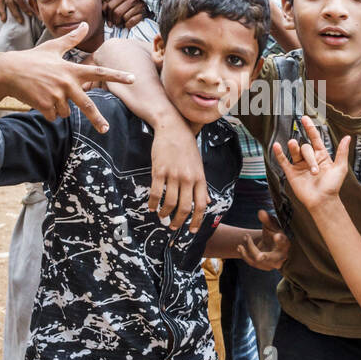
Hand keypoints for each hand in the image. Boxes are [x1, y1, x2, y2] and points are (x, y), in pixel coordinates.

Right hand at [0, 22, 133, 130]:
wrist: (7, 72)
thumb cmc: (32, 58)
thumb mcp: (53, 47)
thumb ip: (72, 38)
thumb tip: (85, 24)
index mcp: (71, 69)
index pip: (99, 72)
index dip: (117, 76)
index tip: (133, 79)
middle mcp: (66, 83)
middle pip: (86, 105)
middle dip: (96, 119)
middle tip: (105, 129)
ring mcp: (55, 95)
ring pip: (66, 112)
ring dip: (60, 108)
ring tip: (46, 93)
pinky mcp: (45, 106)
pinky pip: (53, 117)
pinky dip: (48, 112)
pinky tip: (39, 100)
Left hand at [105, 0, 148, 28]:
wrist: (147, 4)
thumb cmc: (131, 5)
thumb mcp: (121, 0)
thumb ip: (110, 2)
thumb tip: (103, 7)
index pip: (110, 6)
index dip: (108, 16)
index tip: (109, 22)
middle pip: (117, 12)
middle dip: (114, 21)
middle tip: (115, 24)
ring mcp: (138, 6)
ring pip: (124, 17)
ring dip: (122, 23)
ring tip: (122, 23)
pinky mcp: (142, 13)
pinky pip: (131, 22)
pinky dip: (128, 25)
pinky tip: (127, 24)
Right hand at [149, 117, 208, 231]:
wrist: (173, 128)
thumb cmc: (187, 148)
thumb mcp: (199, 166)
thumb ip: (202, 185)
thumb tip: (208, 202)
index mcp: (200, 178)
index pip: (202, 205)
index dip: (197, 220)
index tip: (192, 230)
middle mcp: (188, 178)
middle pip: (186, 207)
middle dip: (179, 221)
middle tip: (172, 226)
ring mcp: (174, 174)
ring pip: (170, 202)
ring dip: (165, 213)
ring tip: (161, 216)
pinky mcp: (159, 170)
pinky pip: (157, 193)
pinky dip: (153, 203)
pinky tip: (152, 207)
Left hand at [237, 209, 289, 270]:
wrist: (272, 245)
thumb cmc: (273, 233)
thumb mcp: (271, 226)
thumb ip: (267, 219)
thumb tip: (261, 212)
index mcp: (285, 243)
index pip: (283, 241)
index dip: (280, 239)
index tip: (277, 236)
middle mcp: (280, 255)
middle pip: (272, 258)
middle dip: (265, 258)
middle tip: (259, 257)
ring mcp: (272, 263)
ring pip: (258, 261)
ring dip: (248, 250)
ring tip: (244, 237)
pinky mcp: (264, 267)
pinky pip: (253, 263)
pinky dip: (245, 255)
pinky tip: (239, 248)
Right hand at [271, 116, 350, 211]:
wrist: (322, 202)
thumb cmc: (332, 186)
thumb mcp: (340, 168)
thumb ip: (342, 152)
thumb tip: (348, 137)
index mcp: (321, 155)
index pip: (314, 138)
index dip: (310, 128)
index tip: (304, 118)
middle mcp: (309, 158)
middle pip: (305, 148)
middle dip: (309, 157)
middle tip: (314, 171)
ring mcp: (299, 165)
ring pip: (295, 151)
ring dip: (294, 148)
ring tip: (292, 144)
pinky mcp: (291, 173)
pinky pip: (284, 161)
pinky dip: (279, 154)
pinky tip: (276, 146)